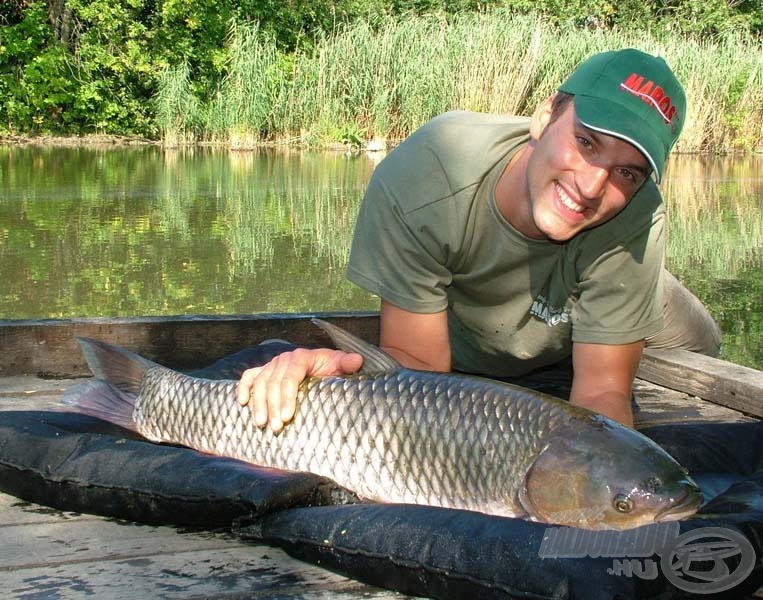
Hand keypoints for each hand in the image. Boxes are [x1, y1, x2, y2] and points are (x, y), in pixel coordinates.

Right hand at [236, 348, 362, 432]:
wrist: (322, 363)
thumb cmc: (331, 368)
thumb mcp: (339, 365)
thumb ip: (346, 363)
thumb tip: (357, 360)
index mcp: (301, 357)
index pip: (290, 376)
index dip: (287, 396)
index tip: (287, 416)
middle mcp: (283, 359)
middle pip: (273, 383)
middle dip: (273, 407)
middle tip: (276, 428)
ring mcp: (271, 365)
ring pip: (260, 384)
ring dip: (258, 404)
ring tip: (261, 424)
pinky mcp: (263, 371)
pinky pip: (249, 377)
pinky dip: (243, 388)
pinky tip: (241, 404)